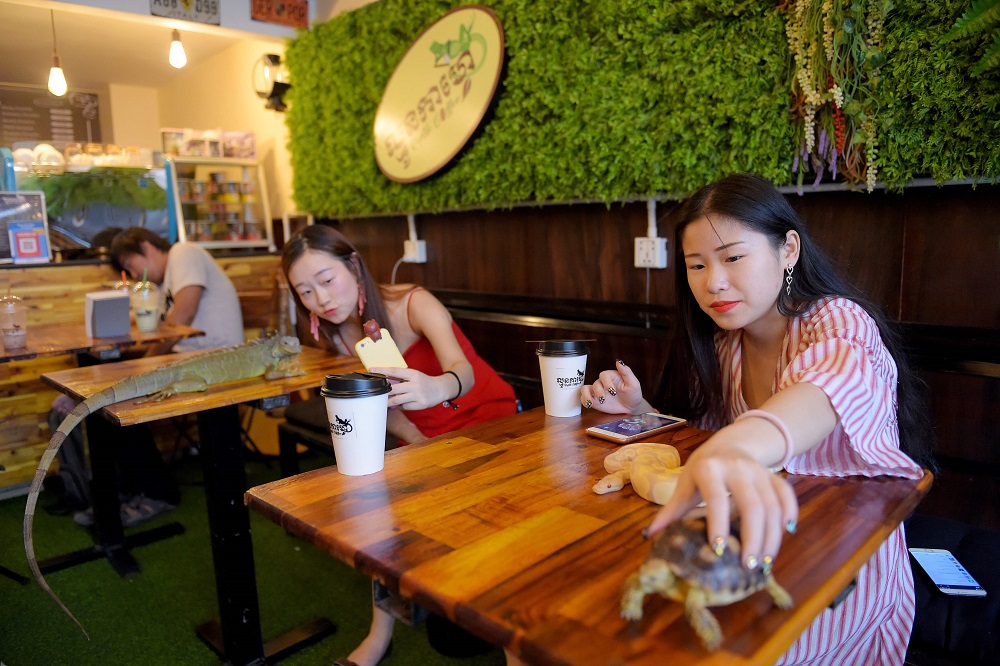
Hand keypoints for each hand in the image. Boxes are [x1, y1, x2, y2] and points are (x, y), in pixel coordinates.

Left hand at [371, 366, 446, 410]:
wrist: (441, 389)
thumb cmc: (424, 382)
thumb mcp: (414, 375)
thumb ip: (402, 378)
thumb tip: (385, 383)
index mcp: (413, 374)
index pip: (394, 371)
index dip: (382, 371)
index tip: (371, 370)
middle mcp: (415, 384)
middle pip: (393, 388)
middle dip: (383, 391)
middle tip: (376, 392)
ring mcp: (418, 395)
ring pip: (397, 400)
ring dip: (389, 402)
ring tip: (385, 402)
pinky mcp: (420, 404)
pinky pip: (405, 406)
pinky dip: (401, 406)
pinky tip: (402, 403)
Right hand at [580, 360, 647, 413]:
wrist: (631, 407)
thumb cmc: (633, 393)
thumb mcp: (633, 383)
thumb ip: (626, 372)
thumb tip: (618, 361)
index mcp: (611, 376)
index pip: (604, 376)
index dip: (606, 383)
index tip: (612, 392)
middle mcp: (602, 383)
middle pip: (595, 383)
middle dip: (598, 392)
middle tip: (603, 400)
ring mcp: (597, 391)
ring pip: (585, 389)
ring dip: (586, 396)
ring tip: (590, 403)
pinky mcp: (593, 400)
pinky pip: (584, 398)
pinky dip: (584, 401)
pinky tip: (589, 405)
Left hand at [644, 434, 798, 570]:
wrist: (729, 444)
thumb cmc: (703, 471)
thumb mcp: (685, 485)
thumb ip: (671, 511)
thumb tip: (649, 536)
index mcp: (709, 469)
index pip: (716, 499)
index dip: (718, 524)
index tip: (719, 551)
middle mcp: (737, 468)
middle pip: (752, 506)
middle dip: (753, 538)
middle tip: (748, 566)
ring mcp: (759, 471)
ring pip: (772, 506)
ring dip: (771, 536)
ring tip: (764, 563)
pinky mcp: (774, 475)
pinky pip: (786, 495)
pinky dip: (790, 513)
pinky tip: (787, 533)